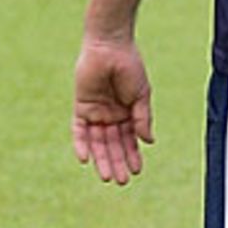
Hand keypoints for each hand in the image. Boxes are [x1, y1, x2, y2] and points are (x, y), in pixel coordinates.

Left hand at [73, 37, 153, 184]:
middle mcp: (111, 115)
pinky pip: (79, 130)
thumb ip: (142, 118)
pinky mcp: (81, 107)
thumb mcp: (141, 95)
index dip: (133, 155)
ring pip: (97, 142)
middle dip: (117, 162)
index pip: (129, 140)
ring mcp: (95, 112)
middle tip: (121, 181)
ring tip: (107, 176)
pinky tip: (84, 160)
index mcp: (128, 113)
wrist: (110, 46)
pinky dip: (81, 144)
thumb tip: (149, 142)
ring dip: (102, 159)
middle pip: (113, 145)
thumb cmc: (129, 66)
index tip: (137, 171)